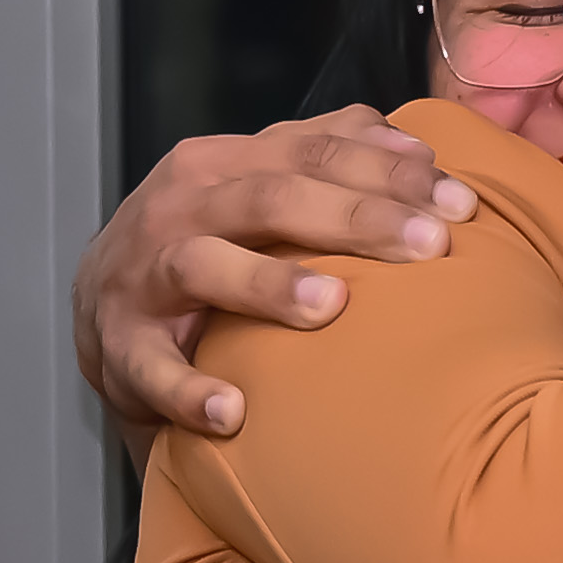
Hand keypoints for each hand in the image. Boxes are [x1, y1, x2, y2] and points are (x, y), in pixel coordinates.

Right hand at [72, 111, 482, 440]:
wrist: (101, 304)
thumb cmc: (207, 240)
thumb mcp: (259, 188)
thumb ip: (330, 159)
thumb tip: (418, 149)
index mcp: (226, 163)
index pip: (315, 153)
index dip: (390, 173)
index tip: (462, 206)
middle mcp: (183, 206)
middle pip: (272, 198)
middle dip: (357, 218)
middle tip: (430, 247)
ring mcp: (145, 275)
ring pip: (204, 264)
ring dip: (268, 284)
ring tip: (331, 305)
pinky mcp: (121, 345)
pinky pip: (152, 369)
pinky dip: (188, 392)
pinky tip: (233, 414)